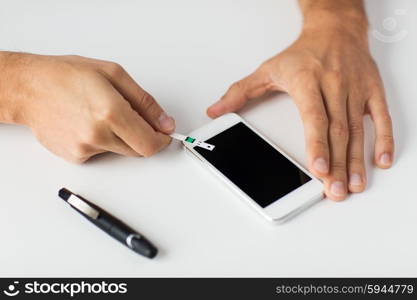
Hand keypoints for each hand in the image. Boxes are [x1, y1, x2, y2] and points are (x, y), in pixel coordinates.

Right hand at [0, 52, 174, 162]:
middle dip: (143, 136)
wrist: (29, 88)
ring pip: (121, 151)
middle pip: (138, 150)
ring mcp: (85, 148)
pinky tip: (88, 123)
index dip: (161, 140)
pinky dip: (103, 141)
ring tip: (101, 115)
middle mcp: (98, 134)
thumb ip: (145, 102)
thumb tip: (165, 123)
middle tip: (129, 115)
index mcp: (111, 112)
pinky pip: (102, 152)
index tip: (163, 133)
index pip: (150, 143)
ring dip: (121, 137)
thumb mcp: (114, 75)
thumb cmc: (66, 75)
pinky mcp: (75, 156)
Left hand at [207, 15, 393, 200]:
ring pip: (358, 129)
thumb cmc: (302, 53)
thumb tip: (214, 111)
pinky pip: (380, 117)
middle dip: (337, 164)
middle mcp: (334, 86)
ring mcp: (355, 89)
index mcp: (308, 81)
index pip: (314, 118)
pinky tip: (379, 160)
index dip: (318, 144)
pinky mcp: (371, 90)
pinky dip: (383, 139)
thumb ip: (239, 92)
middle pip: (337, 131)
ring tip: (353, 185)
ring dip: (356, 160)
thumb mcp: (267, 69)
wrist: (335, 29)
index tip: (319, 169)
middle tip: (335, 191)